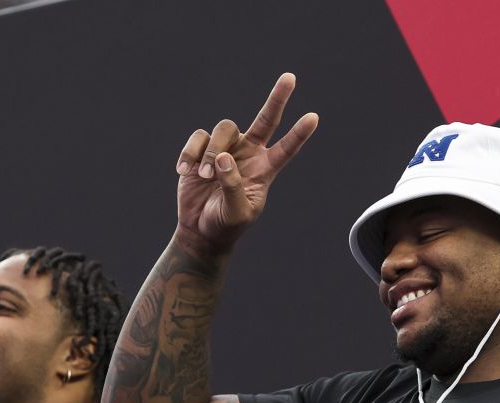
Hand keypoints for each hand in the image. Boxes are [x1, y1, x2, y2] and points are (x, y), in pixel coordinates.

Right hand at [173, 72, 318, 257]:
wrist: (200, 229)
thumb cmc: (225, 223)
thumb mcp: (236, 212)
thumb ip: (233, 186)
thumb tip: (223, 158)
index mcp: (265, 169)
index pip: (286, 149)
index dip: (299, 134)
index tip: (314, 118)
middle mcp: (249, 153)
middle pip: (265, 119)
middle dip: (277, 98)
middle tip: (290, 77)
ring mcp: (226, 149)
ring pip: (224, 129)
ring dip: (211, 152)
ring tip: (202, 176)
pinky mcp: (201, 149)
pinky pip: (198, 138)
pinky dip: (190, 154)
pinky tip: (185, 172)